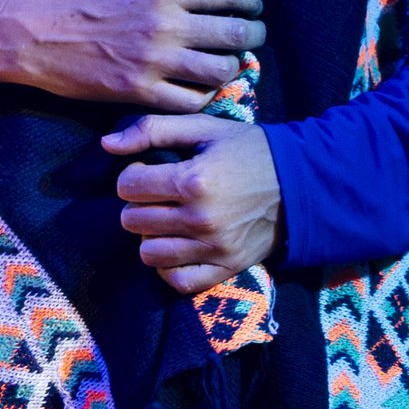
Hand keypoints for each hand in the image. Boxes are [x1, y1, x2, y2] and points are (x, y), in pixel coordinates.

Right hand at [0, 0, 262, 110]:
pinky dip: (203, 96)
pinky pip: (191, 101)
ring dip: (231, 68)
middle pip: (236, 34)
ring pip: (221, 71)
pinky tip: (198, 87)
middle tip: (252, 36)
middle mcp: (166, 24)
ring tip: (225, 63)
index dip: (251, 1)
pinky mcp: (140, 92)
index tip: (252, 7)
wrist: (37, 35)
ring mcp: (154, 61)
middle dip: (254, 35)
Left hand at [103, 112, 282, 293]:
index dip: (132, 176)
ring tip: (168, 220)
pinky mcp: (225, 269)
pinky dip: (169, 267)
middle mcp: (201, 219)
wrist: (301, 184)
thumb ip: (152, 130)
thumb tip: (107, 144)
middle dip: (139, 205)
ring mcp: (213, 249)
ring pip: (148, 253)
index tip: (149, 172)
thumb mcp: (204, 128)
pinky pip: (177, 281)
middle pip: (133, 221)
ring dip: (151, 235)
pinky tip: (177, 246)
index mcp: (194, 180)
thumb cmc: (249, 150)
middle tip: (159, 195)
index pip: (128, 187)